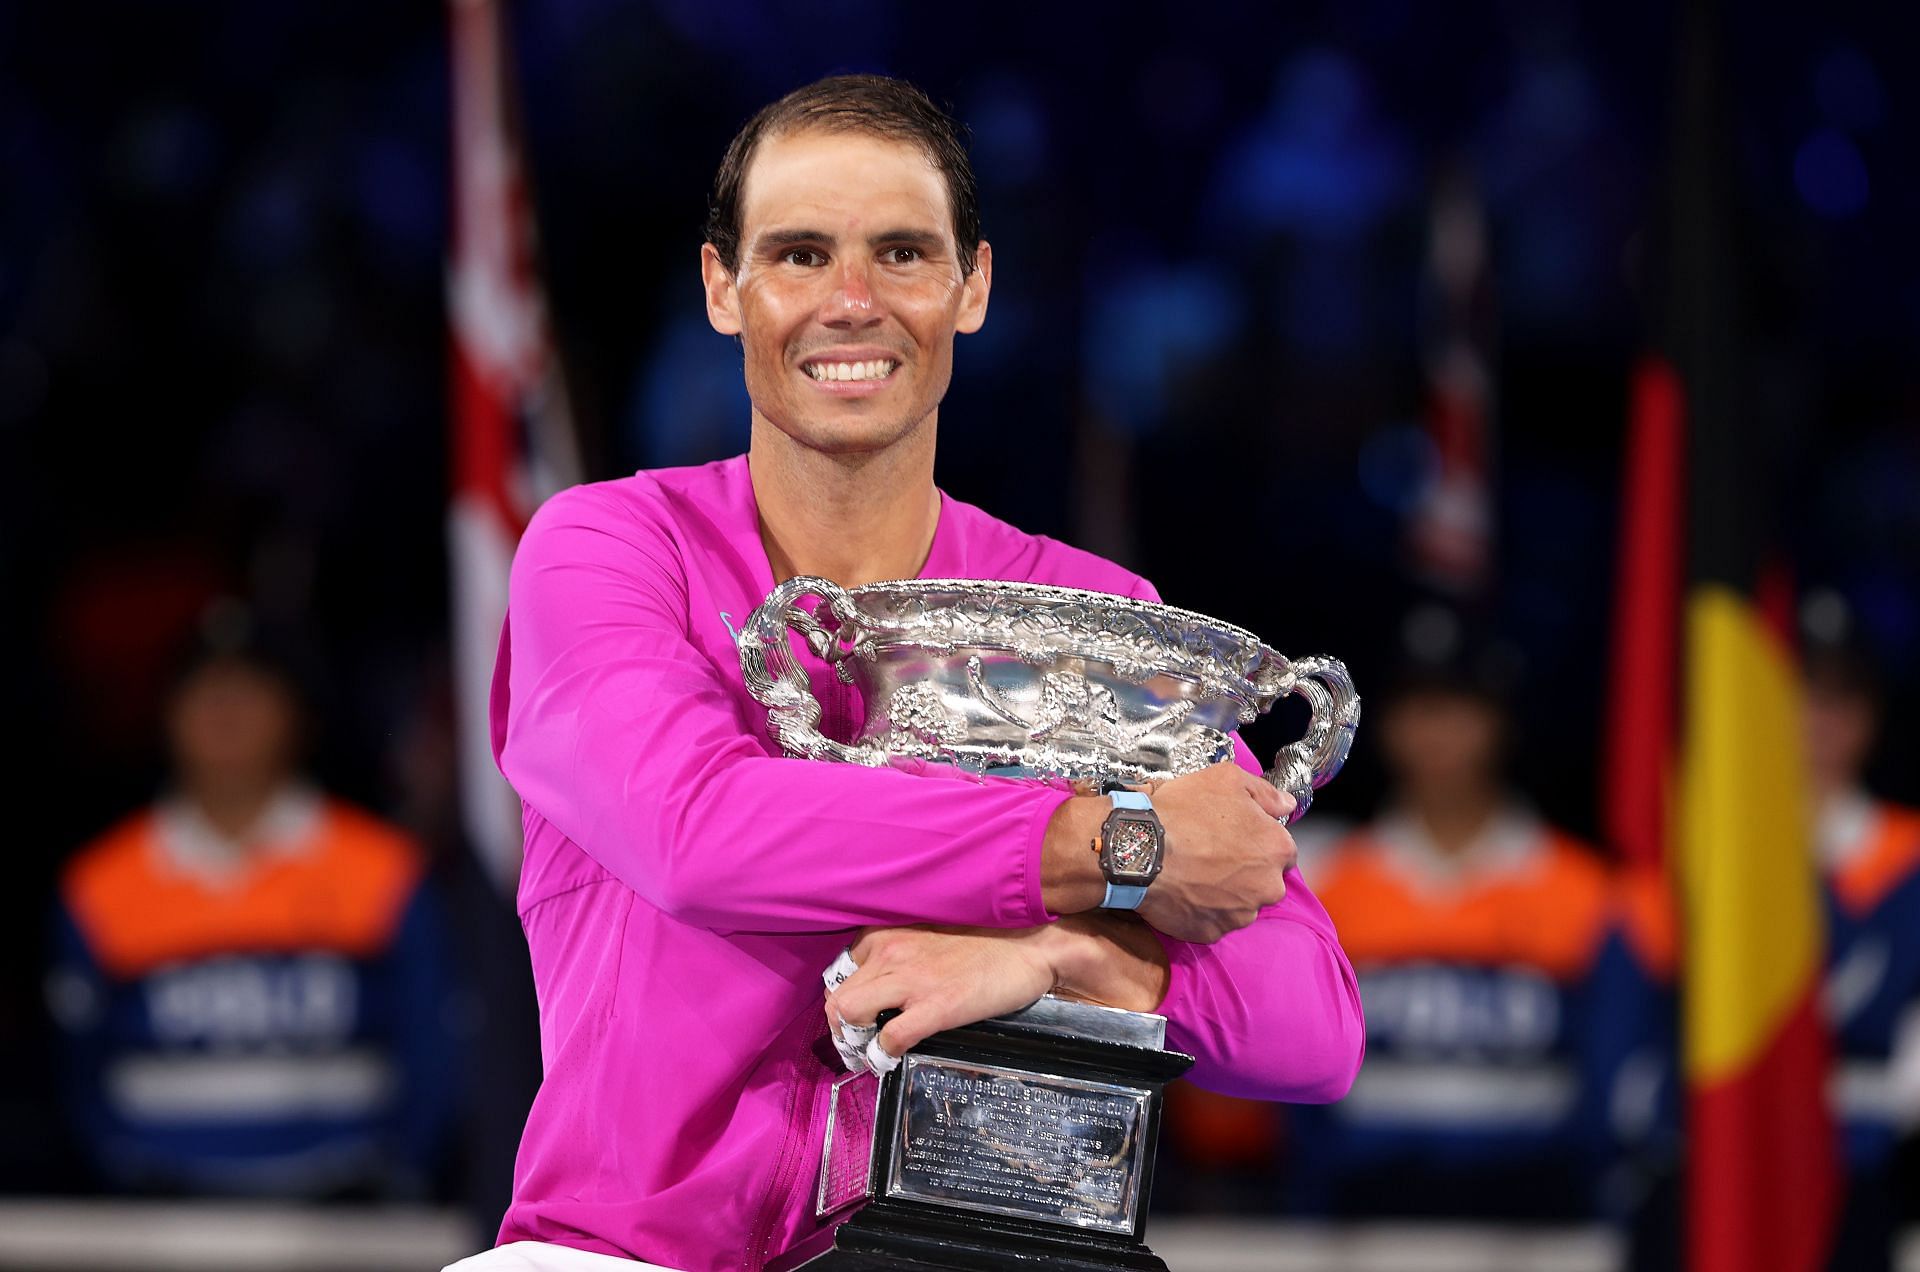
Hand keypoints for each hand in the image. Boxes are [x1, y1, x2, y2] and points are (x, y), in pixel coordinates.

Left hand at [826, 925, 1063, 1065]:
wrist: (1030, 944)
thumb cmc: (986, 940)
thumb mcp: (929, 935)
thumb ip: (900, 953)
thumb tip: (882, 987)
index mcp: (887, 933)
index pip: (841, 971)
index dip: (844, 1000)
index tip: (857, 1018)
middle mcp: (890, 951)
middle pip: (837, 997)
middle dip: (842, 1027)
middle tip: (859, 1043)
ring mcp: (911, 979)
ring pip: (849, 1012)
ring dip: (854, 1040)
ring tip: (868, 1053)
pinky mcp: (936, 1006)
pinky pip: (889, 1037)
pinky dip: (882, 1055)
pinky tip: (890, 1059)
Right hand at [1135, 761, 1295, 943]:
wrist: (1140, 849)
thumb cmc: (1183, 812)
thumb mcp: (1226, 780)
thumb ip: (1265, 793)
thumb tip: (1286, 804)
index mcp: (1277, 849)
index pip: (1282, 850)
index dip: (1258, 841)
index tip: (1237, 836)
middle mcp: (1268, 886)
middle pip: (1266, 880)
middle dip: (1246, 870)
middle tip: (1213, 854)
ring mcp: (1240, 914)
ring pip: (1241, 903)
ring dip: (1226, 891)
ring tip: (1196, 872)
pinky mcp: (1213, 932)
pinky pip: (1214, 921)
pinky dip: (1204, 909)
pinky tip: (1186, 890)